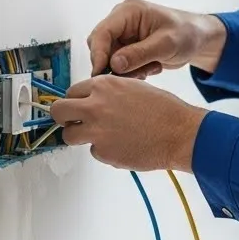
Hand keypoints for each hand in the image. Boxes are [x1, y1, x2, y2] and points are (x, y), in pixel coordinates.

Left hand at [50, 75, 207, 171]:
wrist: (179, 133)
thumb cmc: (164, 110)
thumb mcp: (134, 87)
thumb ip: (109, 93)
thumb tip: (94, 101)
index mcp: (103, 86)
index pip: (71, 92)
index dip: (75, 101)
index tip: (77, 108)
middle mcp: (95, 106)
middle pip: (59, 111)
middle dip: (63, 118)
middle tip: (72, 123)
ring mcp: (96, 131)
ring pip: (68, 136)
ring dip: (79, 137)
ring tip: (98, 137)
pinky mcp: (103, 152)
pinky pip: (94, 151)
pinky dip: (104, 150)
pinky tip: (122, 145)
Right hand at [86, 0, 226, 77]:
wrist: (198, 38)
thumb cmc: (187, 34)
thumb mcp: (166, 44)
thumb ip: (139, 54)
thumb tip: (114, 64)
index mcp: (129, 11)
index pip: (102, 32)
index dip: (98, 54)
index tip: (101, 74)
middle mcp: (122, 20)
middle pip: (101, 45)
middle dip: (113, 64)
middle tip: (134, 75)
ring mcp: (123, 33)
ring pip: (109, 57)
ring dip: (126, 69)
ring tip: (151, 68)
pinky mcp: (127, 46)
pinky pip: (119, 63)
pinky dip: (132, 70)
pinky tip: (151, 68)